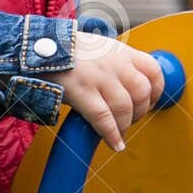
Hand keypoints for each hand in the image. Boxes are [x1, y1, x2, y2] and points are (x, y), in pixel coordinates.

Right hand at [43, 31, 163, 151]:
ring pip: (124, 107)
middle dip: (140, 112)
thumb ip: (117, 64)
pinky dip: (112, 134)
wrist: (35, 50)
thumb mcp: (99, 49)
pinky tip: (115, 144)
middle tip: (130, 120)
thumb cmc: (67, 53)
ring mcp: (98, 77)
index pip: (153, 70)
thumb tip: (130, 85)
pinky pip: (104, 118)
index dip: (156, 91)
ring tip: (119, 132)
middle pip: (141, 92)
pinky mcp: (81, 91)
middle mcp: (113, 63)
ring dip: (125, 125)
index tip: (150, 102)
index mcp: (120, 51)